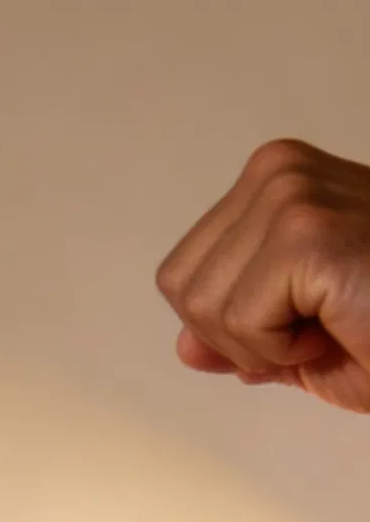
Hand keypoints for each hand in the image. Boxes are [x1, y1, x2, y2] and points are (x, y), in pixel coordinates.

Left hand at [154, 138, 369, 412]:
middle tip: (319, 324)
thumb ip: (239, 335)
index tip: (304, 319)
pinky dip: (282, 350)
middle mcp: (277, 170)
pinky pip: (238, 323)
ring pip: (203, 309)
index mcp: (274, 179)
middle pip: (180, 288)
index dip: (231, 326)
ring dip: (266, 346)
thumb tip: (184, 346)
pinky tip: (340, 323)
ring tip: (334, 321)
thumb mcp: (303, 340)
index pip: (184, 273)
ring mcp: (289, 194)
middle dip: (240, 336)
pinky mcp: (305, 232)